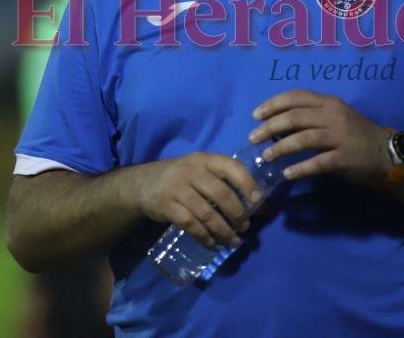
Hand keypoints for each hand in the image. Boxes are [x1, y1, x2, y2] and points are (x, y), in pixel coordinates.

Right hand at [134, 152, 260, 249]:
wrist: (143, 183)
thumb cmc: (182, 178)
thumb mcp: (200, 170)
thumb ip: (224, 182)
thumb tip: (260, 204)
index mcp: (205, 160)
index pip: (231, 167)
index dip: (247, 183)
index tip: (257, 202)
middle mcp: (192, 171)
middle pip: (221, 194)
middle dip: (237, 214)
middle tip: (245, 227)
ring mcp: (178, 188)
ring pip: (207, 213)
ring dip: (223, 230)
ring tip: (233, 240)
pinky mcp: (168, 206)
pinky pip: (191, 225)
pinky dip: (204, 237)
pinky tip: (213, 244)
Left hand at [249, 89, 391, 184]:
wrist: (386, 153)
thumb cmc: (355, 134)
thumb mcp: (334, 116)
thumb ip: (311, 116)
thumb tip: (277, 124)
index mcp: (328, 102)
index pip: (295, 97)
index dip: (272, 104)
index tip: (255, 115)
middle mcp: (333, 115)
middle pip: (294, 117)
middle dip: (270, 127)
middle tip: (253, 137)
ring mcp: (339, 136)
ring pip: (303, 138)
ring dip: (280, 148)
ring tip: (265, 157)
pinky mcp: (344, 158)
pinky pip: (317, 163)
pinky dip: (300, 168)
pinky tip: (287, 174)